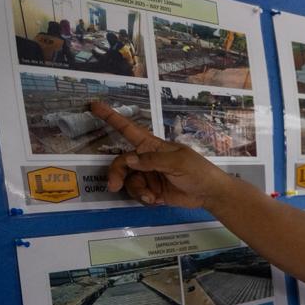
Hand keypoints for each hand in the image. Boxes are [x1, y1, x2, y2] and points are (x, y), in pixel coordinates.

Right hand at [91, 101, 229, 208]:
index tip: (95, 105)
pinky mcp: (152, 191)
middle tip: (113, 185)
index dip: (112, 118)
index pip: (129, 130)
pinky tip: (154, 200)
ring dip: (135, 189)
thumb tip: (129, 160)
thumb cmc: (198, 170)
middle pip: (121, 163)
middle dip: (116, 173)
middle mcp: (147, 159)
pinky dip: (143, 198)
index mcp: (153, 146)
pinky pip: (138, 194)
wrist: (210, 193)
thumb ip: (153, 160)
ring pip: (128, 181)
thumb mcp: (178, 161)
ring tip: (149, 196)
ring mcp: (149, 176)